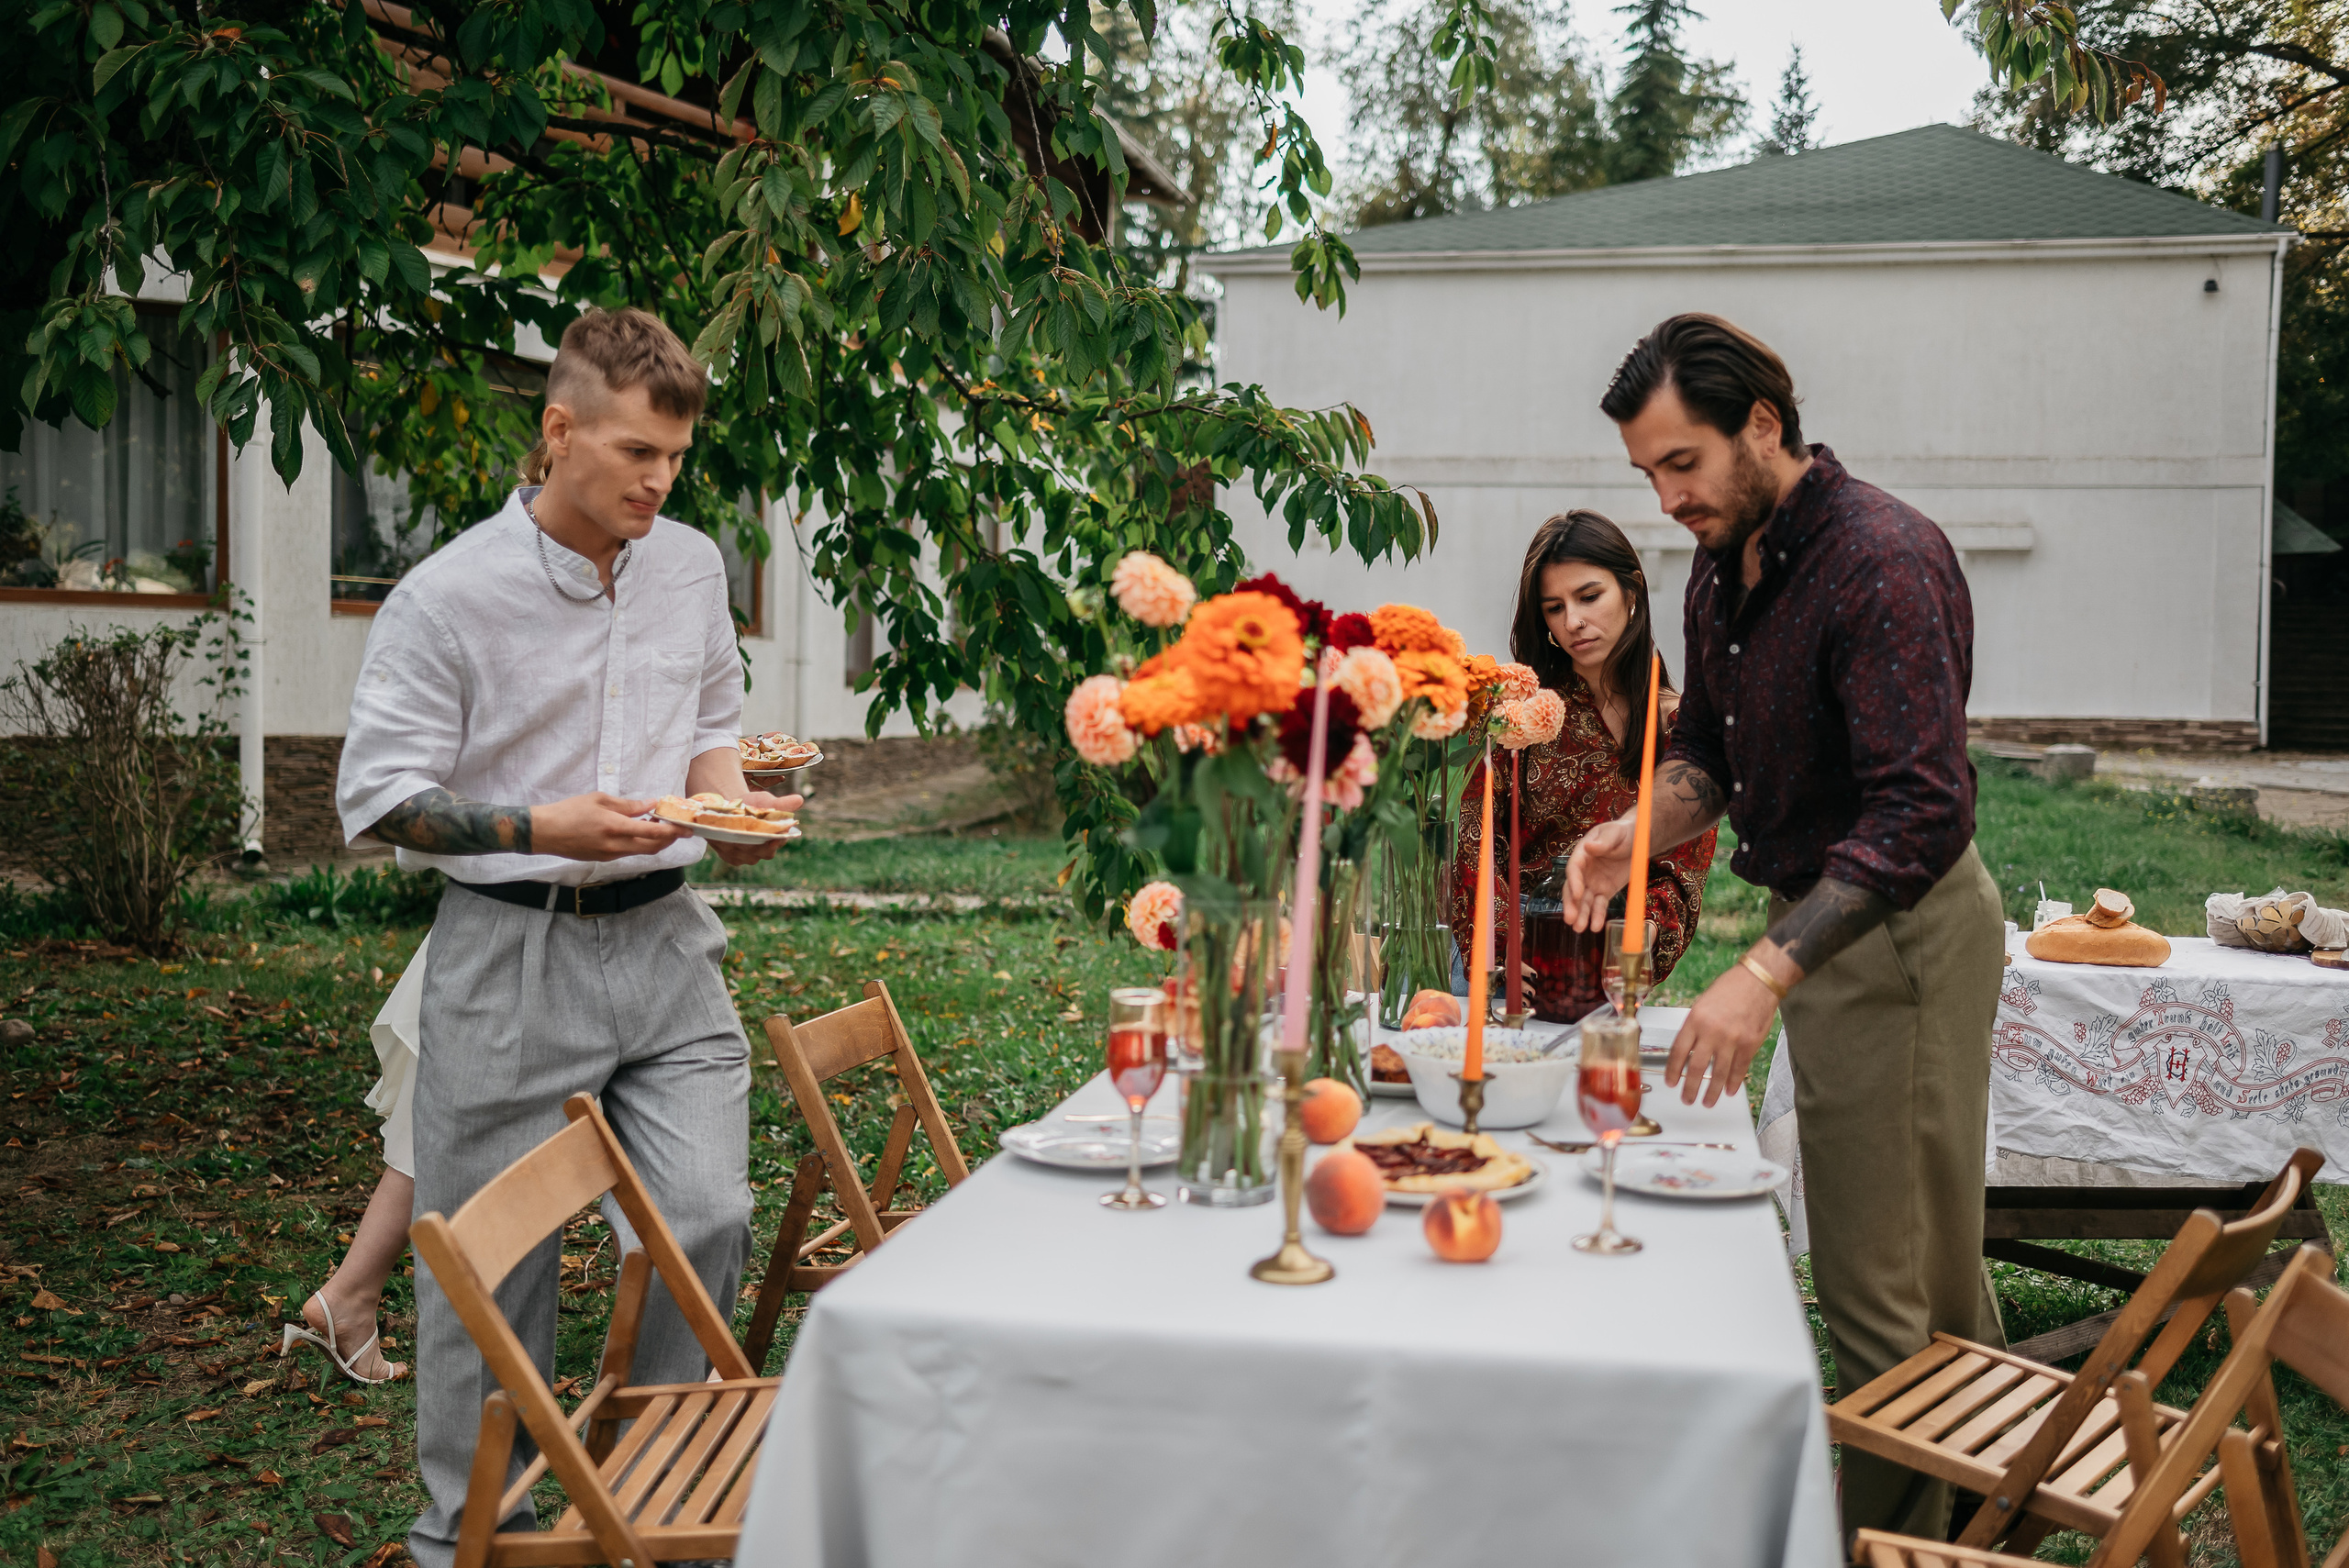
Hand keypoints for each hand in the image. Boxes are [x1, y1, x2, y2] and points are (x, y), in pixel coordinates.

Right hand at [529, 793, 689, 861]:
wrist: (544, 832)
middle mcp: (615, 845)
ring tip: (658, 826)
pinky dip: (640, 844)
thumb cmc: (569, 811)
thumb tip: (650, 804)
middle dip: (670, 839)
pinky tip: (639, 831)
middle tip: (678, 828)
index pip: (653, 833)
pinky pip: (629, 852)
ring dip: (655, 841)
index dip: (673, 831)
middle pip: (653, 847)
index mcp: (615, 827)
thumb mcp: (599, 800)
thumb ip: (628, 804)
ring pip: (642, 852)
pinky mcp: (604, 859)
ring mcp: (610, 855)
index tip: (686, 826)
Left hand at [708, 788, 804, 866]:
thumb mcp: (768, 802)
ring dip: (738, 845)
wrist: (734, 807)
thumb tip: (799, 800)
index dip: (776, 839)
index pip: (779, 842)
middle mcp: (763, 852)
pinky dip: (725, 847)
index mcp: (777, 840)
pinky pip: (729, 855)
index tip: (773, 835)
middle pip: (761, 852)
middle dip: (755, 844)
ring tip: (732, 834)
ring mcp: (747, 857)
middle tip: (748, 835)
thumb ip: (783, 804)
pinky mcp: (730, 858)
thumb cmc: (756, 805)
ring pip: (744, 855)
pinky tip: (722, 838)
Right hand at [1563, 818, 1633, 930]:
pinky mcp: (1604, 891)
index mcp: (1582, 854)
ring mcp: (1593, 883)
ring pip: (1584, 901)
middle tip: (1571, 918)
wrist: (1637, 840)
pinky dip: (1597, 916)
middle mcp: (1584, 871)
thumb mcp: (1615, 833)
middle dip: (1572, 904)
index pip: (1574, 869)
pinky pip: (1599, 905)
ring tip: (1580, 928)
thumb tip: (1589, 847)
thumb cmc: (1623, 832)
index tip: (1577, 894)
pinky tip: (1595, 926)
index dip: (1574, 882)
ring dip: (1581, 915)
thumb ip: (1603, 841)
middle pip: (1574, 888)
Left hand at [1662, 962, 1780, 1107]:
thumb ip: (1695, 1026)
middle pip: (1696, 1067)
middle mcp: (1711, 1031)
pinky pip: (1739, 1069)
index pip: (1678, 1051)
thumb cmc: (1731, 988)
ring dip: (1712, 1091)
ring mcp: (1732, 1039)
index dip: (1672, 1070)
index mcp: (1695, 1019)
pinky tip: (1729, 1091)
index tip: (1670, 1082)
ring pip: (1718, 1073)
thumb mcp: (1703, 1003)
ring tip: (1707, 1101)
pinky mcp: (1749, 1044)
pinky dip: (1733, 1082)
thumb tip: (1688, 1049)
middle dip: (1690, 1087)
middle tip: (1687, 1099)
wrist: (1759, 980)